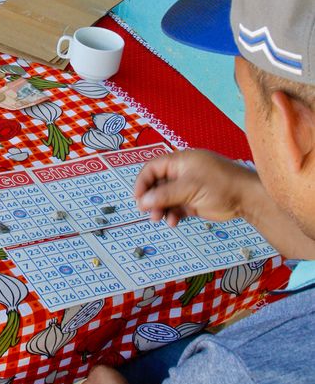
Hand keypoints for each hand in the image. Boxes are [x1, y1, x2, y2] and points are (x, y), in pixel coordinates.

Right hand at [135, 149, 256, 226]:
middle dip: (152, 198)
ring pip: (166, 198)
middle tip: (149, 212)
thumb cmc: (221, 185)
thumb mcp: (189, 187)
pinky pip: (176, 207)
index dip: (142, 182)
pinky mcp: (194, 201)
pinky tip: (174, 222)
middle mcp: (182, 173)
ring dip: (161, 208)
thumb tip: (142, 201)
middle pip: (157, 185)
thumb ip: (165, 194)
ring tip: (161, 219)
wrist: (247, 198)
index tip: (138, 198)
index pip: (153, 168)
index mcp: (180, 161)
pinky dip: (172, 214)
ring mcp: (188, 187)